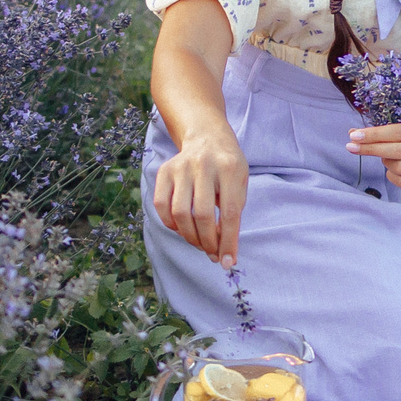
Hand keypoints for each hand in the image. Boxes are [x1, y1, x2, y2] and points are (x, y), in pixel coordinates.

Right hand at [152, 129, 248, 265]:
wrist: (207, 137)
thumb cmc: (228, 167)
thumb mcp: (240, 184)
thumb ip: (232, 213)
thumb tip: (222, 251)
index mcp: (230, 168)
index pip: (229, 213)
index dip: (228, 241)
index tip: (228, 262)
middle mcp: (204, 165)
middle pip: (201, 215)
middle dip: (207, 242)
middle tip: (212, 254)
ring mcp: (181, 166)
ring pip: (179, 213)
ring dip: (189, 236)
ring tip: (199, 243)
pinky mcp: (164, 171)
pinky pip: (161, 206)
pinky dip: (171, 224)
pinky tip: (182, 228)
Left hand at [348, 117, 400, 190]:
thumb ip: (379, 131)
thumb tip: (353, 133)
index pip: (398, 132)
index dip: (375, 134)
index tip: (354, 136)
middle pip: (398, 151)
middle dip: (371, 149)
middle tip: (351, 147)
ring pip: (399, 168)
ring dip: (386, 162)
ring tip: (386, 157)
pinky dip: (391, 175)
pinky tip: (392, 169)